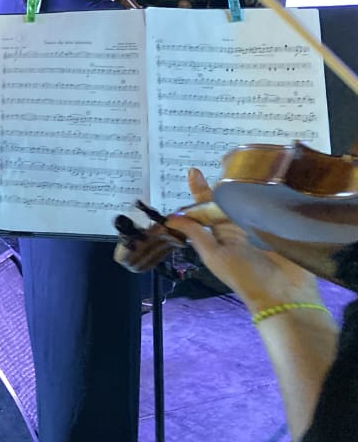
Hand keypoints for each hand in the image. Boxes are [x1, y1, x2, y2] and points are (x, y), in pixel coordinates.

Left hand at [166, 169, 320, 313]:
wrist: (284, 295)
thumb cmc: (246, 278)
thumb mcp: (215, 256)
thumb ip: (196, 234)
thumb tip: (170, 218)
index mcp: (222, 232)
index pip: (207, 205)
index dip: (200, 188)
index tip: (193, 171)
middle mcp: (240, 225)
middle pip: (230, 196)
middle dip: (226, 180)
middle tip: (224, 160)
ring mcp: (262, 223)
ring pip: (250, 197)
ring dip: (247, 183)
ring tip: (243, 165)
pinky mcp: (283, 224)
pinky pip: (274, 204)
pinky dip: (270, 193)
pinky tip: (269, 178)